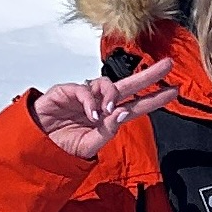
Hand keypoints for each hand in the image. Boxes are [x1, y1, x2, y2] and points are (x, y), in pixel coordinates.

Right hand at [30, 56, 174, 160]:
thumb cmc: (62, 145)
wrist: (36, 145)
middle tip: (167, 66)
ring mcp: (85, 96)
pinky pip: (84, 90)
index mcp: (108, 117)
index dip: (155, 99)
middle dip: (148, 75)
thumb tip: (122, 113)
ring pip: (107, 84)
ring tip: (108, 110)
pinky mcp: (67, 91)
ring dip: (111, 95)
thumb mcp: (90, 146)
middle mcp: (100, 103)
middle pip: (128, 85)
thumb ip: (107, 132)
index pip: (136, 105)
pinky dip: (90, 101)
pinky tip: (91, 113)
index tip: (174, 92)